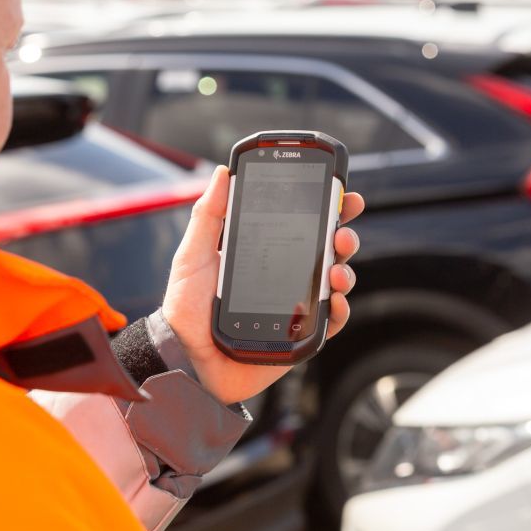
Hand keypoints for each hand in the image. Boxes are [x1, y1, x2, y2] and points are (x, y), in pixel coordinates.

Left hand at [162, 166, 364, 404]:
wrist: (185, 357)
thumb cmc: (185, 309)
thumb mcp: (192, 255)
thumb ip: (208, 215)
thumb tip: (222, 173)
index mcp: (264, 254)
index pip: (303, 226)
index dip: (327, 209)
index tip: (343, 194)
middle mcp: (285, 278)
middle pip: (327, 251)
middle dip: (344, 237)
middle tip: (342, 233)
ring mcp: (295, 306)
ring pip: (334, 282)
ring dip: (345, 271)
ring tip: (336, 271)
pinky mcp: (299, 335)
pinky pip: (330, 321)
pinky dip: (340, 309)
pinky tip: (335, 299)